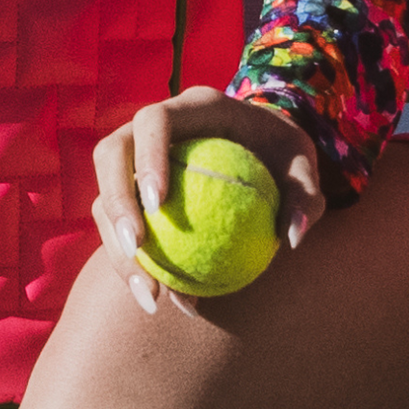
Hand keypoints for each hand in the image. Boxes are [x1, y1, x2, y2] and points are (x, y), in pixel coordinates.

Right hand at [90, 86, 325, 315]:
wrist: (263, 148)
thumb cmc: (284, 153)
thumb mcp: (304, 164)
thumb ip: (304, 195)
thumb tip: (291, 237)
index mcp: (192, 107)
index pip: (154, 122)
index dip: (147, 156)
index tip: (159, 204)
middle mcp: (153, 128)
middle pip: (110, 154)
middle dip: (115, 200)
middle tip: (137, 246)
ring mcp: (135, 159)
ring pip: (104, 195)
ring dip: (115, 245)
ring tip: (149, 294)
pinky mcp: (131, 190)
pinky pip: (120, 226)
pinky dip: (135, 264)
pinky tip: (163, 300)